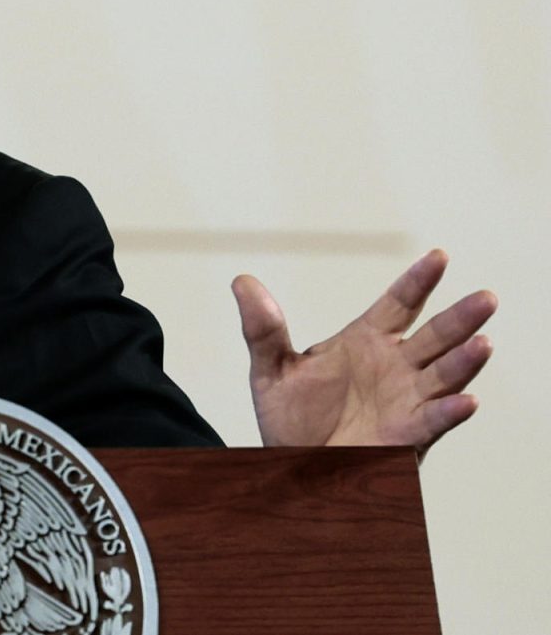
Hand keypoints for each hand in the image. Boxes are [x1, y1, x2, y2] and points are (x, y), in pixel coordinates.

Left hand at [233, 249, 495, 453]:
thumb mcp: (271, 369)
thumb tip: (242, 283)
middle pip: (435, 335)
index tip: (438, 257)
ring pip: (444, 374)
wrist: (292, 470)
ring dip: (465, 360)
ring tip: (483, 342)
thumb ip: (262, 328)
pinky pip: (433, 421)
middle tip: (485, 298)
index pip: (399, 304)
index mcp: (365, 341)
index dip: (419, 281)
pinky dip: (449, 410)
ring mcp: (405, 399)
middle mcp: (394, 366)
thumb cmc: (291, 420)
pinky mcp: (406, 435)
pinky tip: (466, 400)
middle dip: (460, 317)